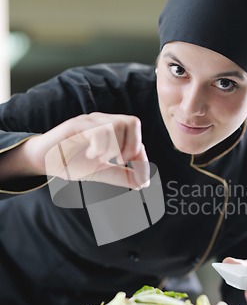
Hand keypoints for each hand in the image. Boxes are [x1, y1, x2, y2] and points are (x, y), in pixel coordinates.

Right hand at [23, 113, 149, 188]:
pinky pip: (98, 130)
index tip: (139, 176)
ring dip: (114, 147)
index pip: (137, 134)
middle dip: (132, 147)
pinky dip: (100, 146)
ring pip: (117, 125)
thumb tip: (143, 183)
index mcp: (112, 130)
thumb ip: (122, 176)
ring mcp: (90, 121)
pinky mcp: (76, 125)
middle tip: (120, 162)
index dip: (142, 156)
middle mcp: (103, 121)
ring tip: (102, 158)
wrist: (44, 161)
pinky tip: (92, 155)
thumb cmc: (72, 162)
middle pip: (132, 122)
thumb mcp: (102, 172)